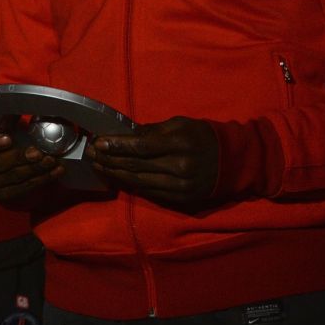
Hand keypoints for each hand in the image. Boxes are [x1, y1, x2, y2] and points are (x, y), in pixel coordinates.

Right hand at [0, 128, 63, 203]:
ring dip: (35, 169)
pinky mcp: (2, 195)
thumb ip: (2, 121)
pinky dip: (42, 179)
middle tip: (37, 152)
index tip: (8, 139)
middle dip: (19, 158)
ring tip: (51, 160)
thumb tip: (19, 107)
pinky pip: (24, 189)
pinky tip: (56, 170)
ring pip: (13, 178)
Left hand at [89, 116, 219, 208]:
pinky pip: (151, 192)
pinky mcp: (182, 199)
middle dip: (109, 159)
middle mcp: (180, 167)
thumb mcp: (180, 124)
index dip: (116, 145)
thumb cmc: (203, 137)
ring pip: (140, 181)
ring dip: (115, 174)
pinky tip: (117, 178)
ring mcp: (181, 186)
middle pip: (136, 165)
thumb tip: (126, 135)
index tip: (97, 143)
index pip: (140, 146)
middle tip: (90, 154)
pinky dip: (131, 185)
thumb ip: (153, 130)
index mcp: (179, 144)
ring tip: (98, 166)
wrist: (235, 162)